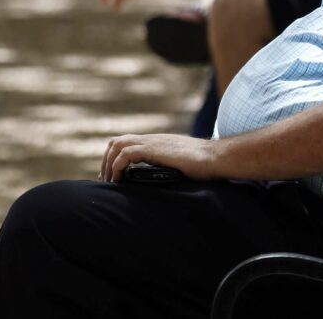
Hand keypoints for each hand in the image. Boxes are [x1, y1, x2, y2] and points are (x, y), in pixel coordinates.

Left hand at [100, 134, 216, 182]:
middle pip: (117, 141)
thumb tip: (164, 181)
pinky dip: (117, 166)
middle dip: (106, 161)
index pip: (127, 142)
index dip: (115, 158)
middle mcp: (153, 139)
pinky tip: (118, 180)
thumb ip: (170, 167)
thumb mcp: (182, 164)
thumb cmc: (205, 164)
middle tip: (106, 181)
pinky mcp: (155, 149)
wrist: (216, 157)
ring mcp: (153, 142)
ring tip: (109, 182)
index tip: (113, 177)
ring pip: (118, 145)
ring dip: (108, 164)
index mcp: (158, 142)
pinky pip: (126, 154)